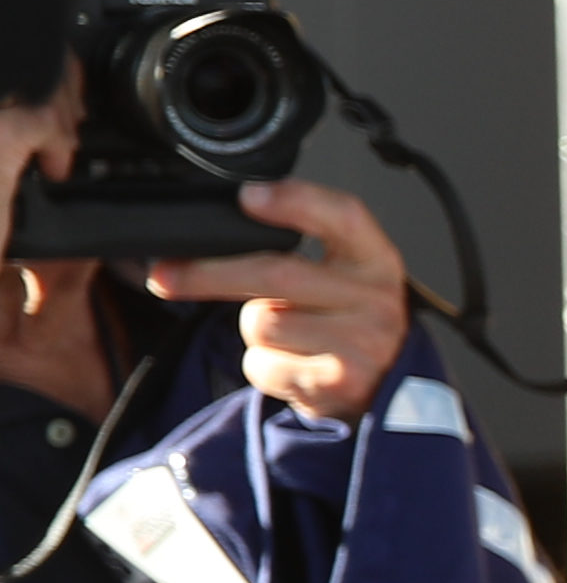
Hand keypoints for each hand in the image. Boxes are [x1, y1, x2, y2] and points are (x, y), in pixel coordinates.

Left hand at [133, 177, 416, 426]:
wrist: (386, 385)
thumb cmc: (346, 321)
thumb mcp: (344, 276)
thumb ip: (302, 248)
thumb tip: (222, 228)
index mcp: (375, 259)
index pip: (344, 217)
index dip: (295, 202)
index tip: (248, 196)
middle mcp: (375, 298)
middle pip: (277, 273)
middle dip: (209, 273)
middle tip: (165, 274)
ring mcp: (361, 343)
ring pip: (262, 322)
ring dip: (252, 329)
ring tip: (284, 336)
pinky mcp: (337, 382)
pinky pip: (264, 364)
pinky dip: (262, 365)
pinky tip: (291, 364)